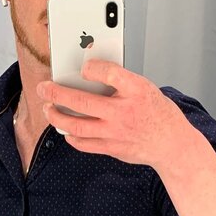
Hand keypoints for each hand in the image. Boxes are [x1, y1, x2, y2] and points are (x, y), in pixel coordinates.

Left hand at [36, 58, 185, 169]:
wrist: (171, 144)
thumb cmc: (157, 113)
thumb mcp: (144, 87)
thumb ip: (119, 80)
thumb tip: (89, 74)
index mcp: (135, 90)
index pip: (108, 73)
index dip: (92, 68)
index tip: (83, 67)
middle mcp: (123, 112)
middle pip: (82, 101)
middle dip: (56, 94)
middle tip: (44, 88)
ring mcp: (115, 133)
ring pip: (77, 125)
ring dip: (57, 116)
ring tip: (48, 109)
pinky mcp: (112, 148)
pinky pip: (84, 144)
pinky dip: (71, 136)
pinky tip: (65, 130)